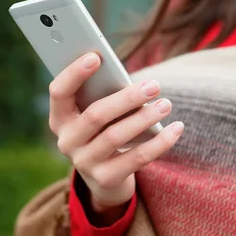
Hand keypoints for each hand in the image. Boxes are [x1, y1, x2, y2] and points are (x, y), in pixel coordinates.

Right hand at [48, 53, 183, 222]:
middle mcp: (67, 141)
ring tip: (166, 104)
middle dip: (127, 98)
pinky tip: (176, 128)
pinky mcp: (105, 179)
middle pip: (95, 115)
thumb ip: (102, 95)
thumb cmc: (104, 131)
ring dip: (144, 118)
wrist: (104, 177)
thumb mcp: (96, 113)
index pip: (58, 92)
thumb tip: (129, 79)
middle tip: (154, 85)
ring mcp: (84, 163)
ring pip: (116, 136)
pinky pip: (136, 159)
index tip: (96, 56)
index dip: (74, 73)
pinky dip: (159, 142)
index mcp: (60, 118)